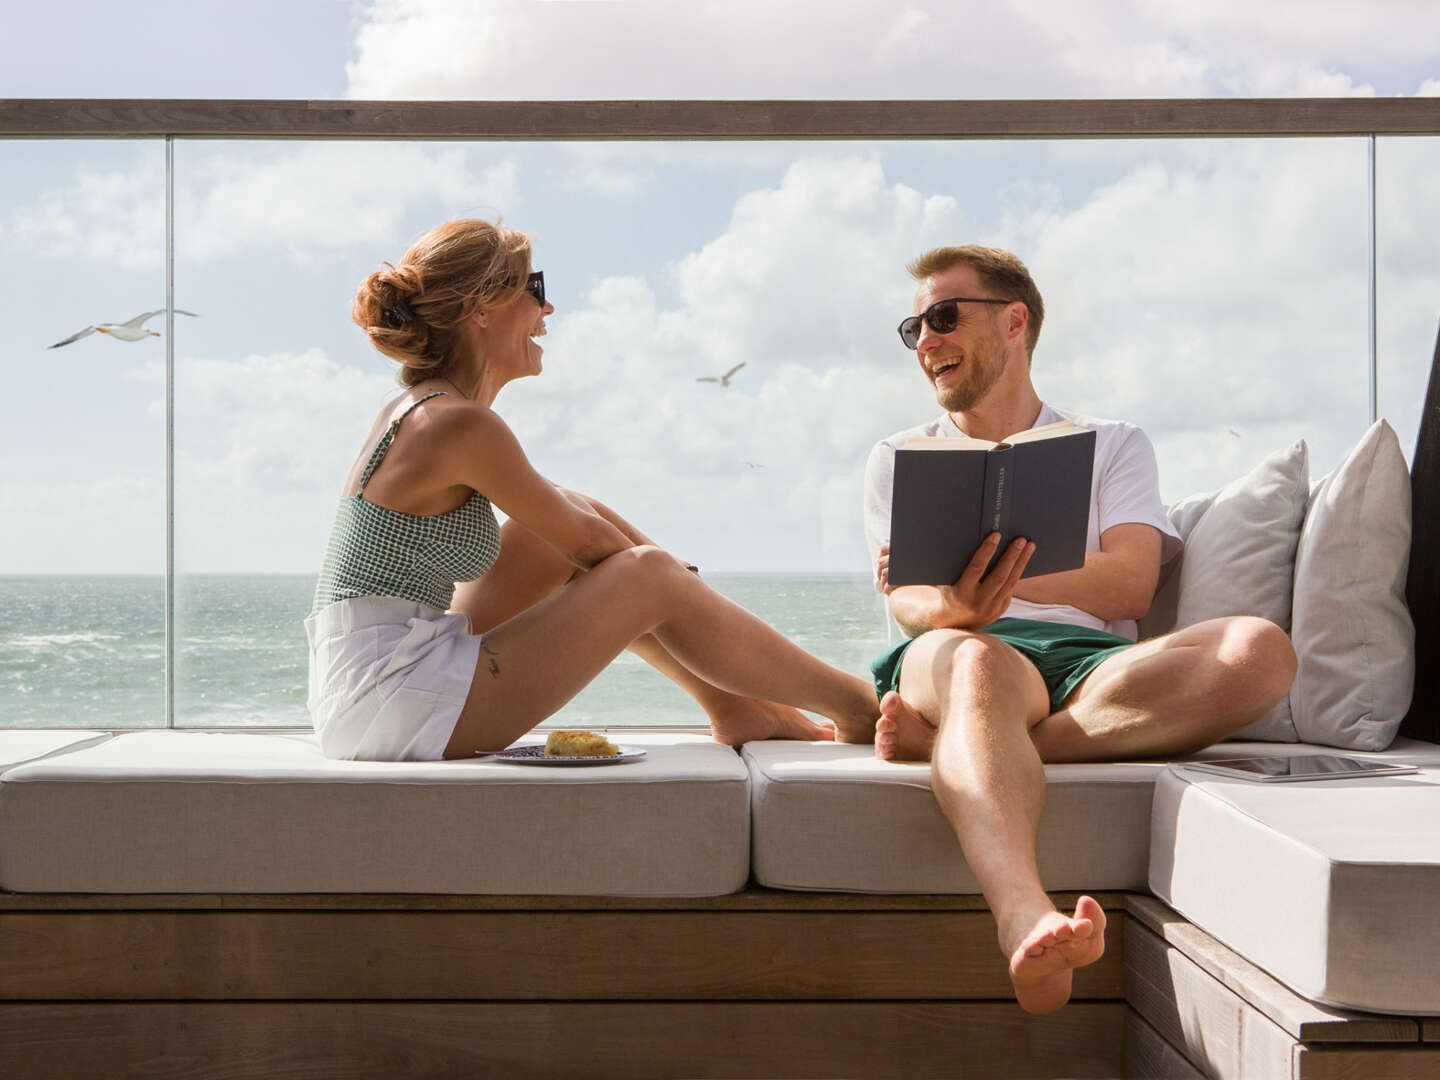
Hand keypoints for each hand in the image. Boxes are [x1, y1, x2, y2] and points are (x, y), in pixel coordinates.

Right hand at [882, 533, 1034, 629]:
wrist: (954, 622)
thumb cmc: (948, 593)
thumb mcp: (945, 581)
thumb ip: (954, 565)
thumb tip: (964, 538)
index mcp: (961, 593)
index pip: (976, 568)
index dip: (987, 551)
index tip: (996, 535)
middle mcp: (977, 602)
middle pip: (999, 576)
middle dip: (1011, 555)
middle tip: (1020, 539)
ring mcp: (991, 608)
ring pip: (1010, 582)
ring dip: (1021, 562)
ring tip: (1029, 545)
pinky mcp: (1000, 609)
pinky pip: (1011, 588)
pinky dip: (1018, 572)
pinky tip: (1023, 559)